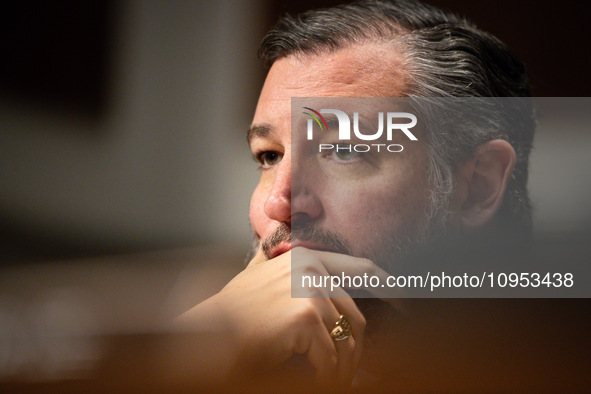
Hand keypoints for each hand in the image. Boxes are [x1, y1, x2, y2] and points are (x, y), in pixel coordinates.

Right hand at [175, 246, 391, 385]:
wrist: (206, 335)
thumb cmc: (231, 313)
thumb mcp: (260, 279)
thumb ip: (285, 266)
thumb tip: (310, 267)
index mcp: (305, 257)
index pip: (361, 268)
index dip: (389, 285)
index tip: (406, 303)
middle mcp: (310, 267)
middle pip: (356, 314)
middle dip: (356, 348)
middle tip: (349, 372)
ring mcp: (309, 288)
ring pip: (346, 338)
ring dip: (342, 368)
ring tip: (331, 380)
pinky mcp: (305, 316)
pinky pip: (331, 356)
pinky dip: (327, 375)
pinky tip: (316, 380)